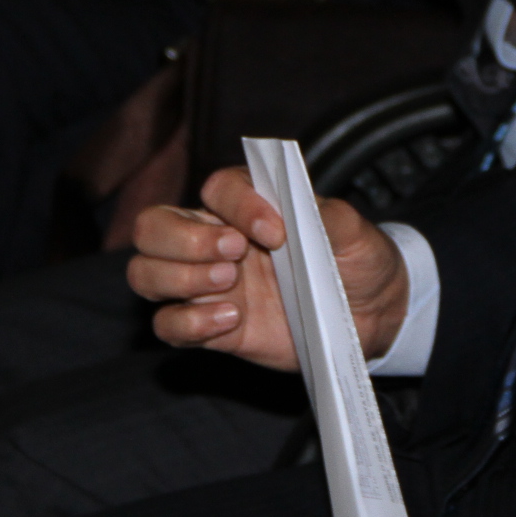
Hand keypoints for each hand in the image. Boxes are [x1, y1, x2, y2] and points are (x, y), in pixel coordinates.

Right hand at [128, 167, 410, 366]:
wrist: (369, 314)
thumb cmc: (356, 260)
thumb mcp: (354, 232)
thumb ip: (328, 216)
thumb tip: (295, 206)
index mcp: (248, 206)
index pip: (216, 188)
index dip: (239, 205)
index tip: (276, 231)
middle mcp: (214, 240)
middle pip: (153, 226)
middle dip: (183, 240)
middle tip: (235, 256)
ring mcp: (207, 286)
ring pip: (146, 273)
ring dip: (179, 278)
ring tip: (230, 284)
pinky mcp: (211, 328)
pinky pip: (167, 326)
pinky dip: (187, 323)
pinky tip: (230, 320)